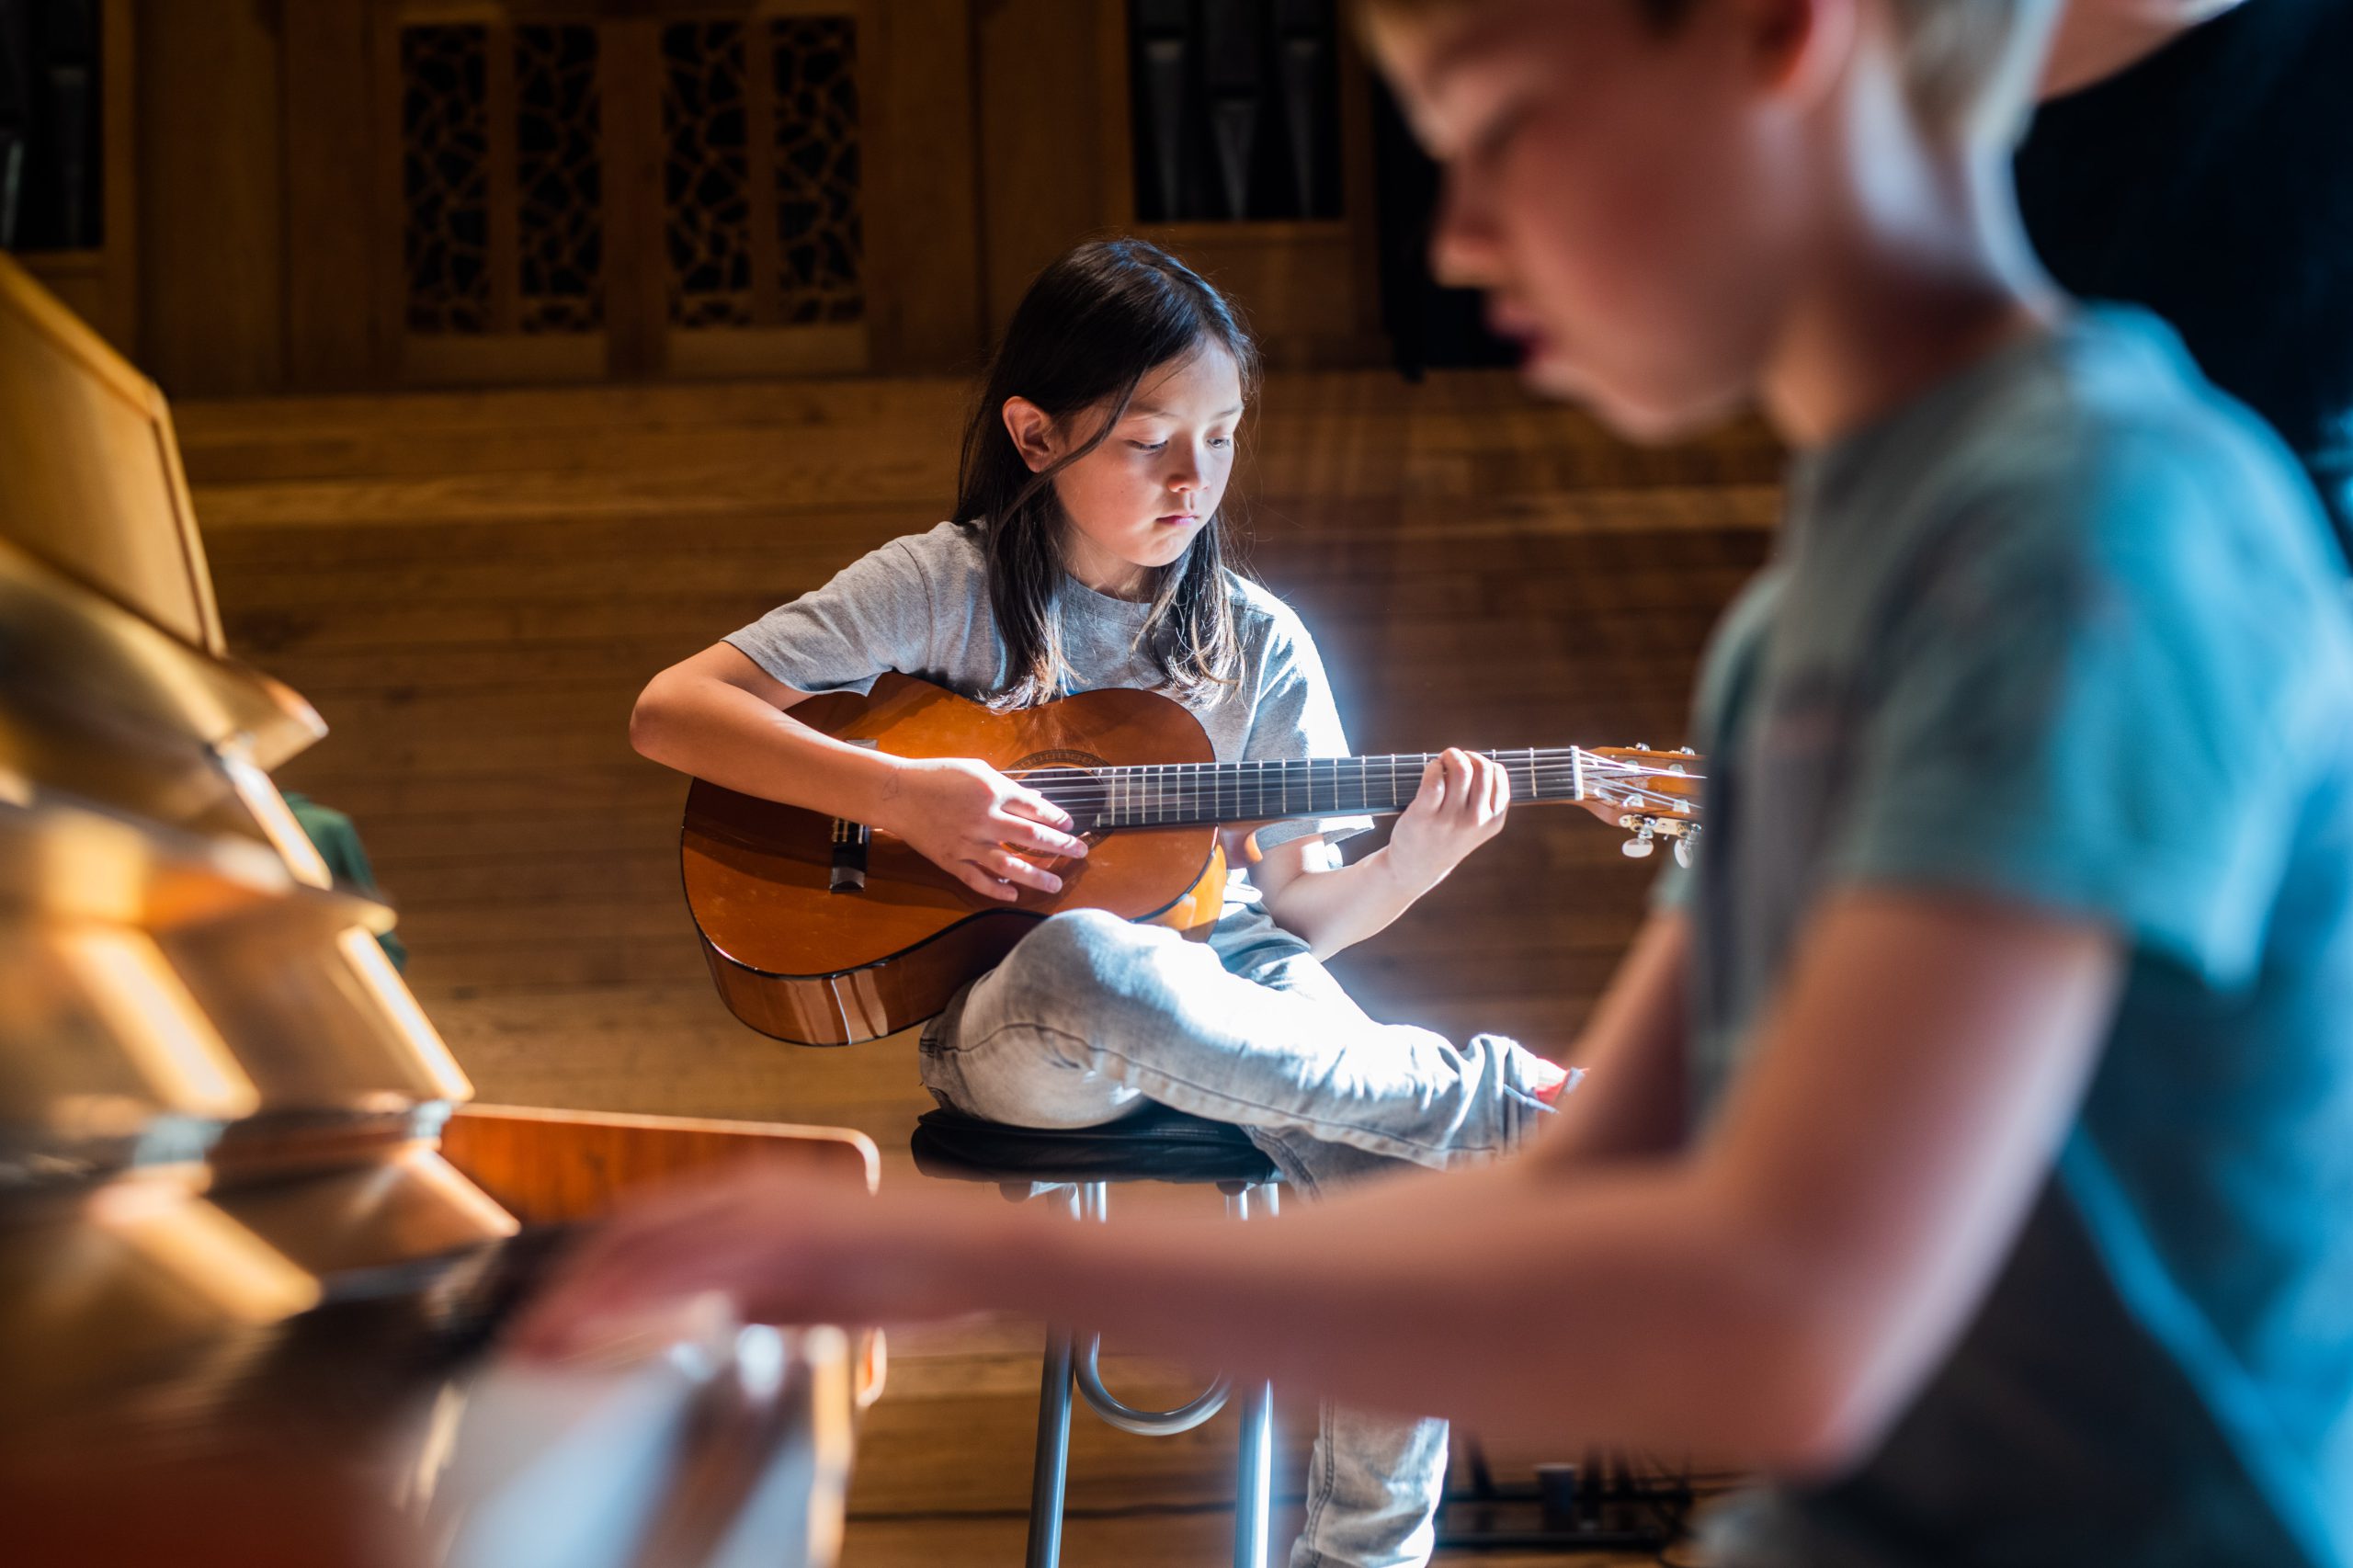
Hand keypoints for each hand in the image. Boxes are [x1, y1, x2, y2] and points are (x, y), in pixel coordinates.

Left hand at [511, 1165, 995, 1359]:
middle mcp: (749, 1191)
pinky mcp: (781, 1241)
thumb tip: (711, 1319)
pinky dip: (638, 1297)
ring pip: (647, 1244)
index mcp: (755, 1194)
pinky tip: (606, 1327)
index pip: (649, 1225)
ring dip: (587, 1294)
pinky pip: (689, 1268)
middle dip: (570, 1283)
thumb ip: (759, 1292)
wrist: (980, 1251)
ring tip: (544, 1340)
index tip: (552, 1312)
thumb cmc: (917, 1268)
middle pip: (631, 1229)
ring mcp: (763, 1211)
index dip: (591, 1268)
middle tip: (527, 1334)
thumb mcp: (816, 1283)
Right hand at [876, 756, 1087, 900]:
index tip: (1070, 825)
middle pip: (1031, 836)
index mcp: (992, 792)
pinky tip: (1013, 895)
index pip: (1035, 808)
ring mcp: (967, 843)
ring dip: (1035, 876)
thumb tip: (1036, 799)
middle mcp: (984, 819)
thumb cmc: (938, 776)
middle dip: (1060, 846)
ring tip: (1056, 885)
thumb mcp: (977, 770)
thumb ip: (1008, 786)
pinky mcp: (951, 860)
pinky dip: (996, 890)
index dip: (1057, 817)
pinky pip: (977, 880)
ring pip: (1009, 864)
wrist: (898, 793)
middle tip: (1081, 852)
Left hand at [1385, 749, 1508, 892]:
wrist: (1418, 866)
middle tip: (1451, 760)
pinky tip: (1431, 770)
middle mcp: (1476, 820)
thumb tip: (1476, 759)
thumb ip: (1485, 796)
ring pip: (1460, 769)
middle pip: (1481, 767)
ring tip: (1441, 763)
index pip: (1497, 773)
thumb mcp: (1477, 824)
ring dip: (1449, 757)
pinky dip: (1433, 767)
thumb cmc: (1448, 836)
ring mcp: (1450, 819)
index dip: (1481, 762)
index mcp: (1493, 819)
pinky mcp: (1424, 816)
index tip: (1468, 767)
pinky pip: (1434, 779)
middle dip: (1466, 755)